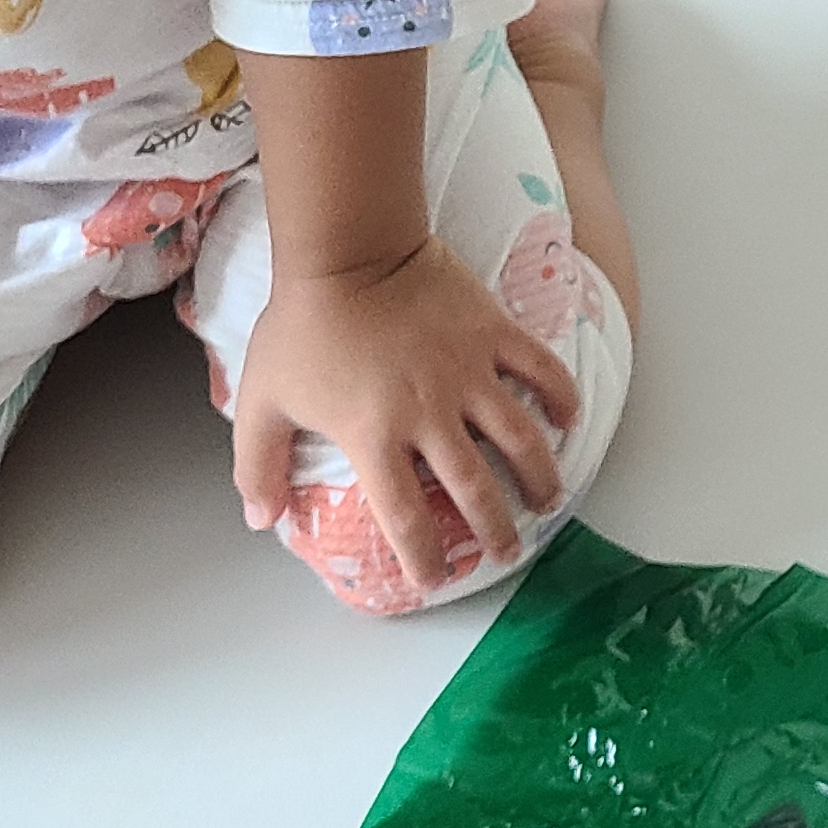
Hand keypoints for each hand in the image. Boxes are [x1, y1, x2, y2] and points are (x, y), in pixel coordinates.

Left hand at [232, 236, 575, 593]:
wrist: (348, 248)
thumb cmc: (303, 323)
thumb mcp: (261, 398)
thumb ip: (256, 465)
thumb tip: (260, 519)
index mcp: (375, 436)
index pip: (405, 517)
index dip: (423, 558)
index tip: (434, 580)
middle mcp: (430, 415)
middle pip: (476, 489)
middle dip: (496, 530)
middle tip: (508, 550)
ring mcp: (468, 374)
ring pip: (520, 439)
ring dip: (540, 477)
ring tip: (548, 500)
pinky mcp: (493, 334)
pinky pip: (541, 370)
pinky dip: (562, 396)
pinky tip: (570, 419)